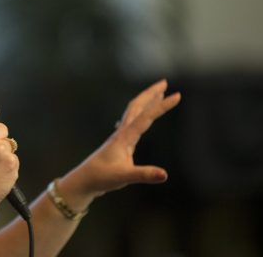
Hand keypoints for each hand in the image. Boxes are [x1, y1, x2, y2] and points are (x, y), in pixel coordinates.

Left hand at [66, 80, 180, 200]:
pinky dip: (140, 113)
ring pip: (134, 112)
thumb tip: (164, 174)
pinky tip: (142, 116)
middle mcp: (122, 132)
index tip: (177, 95)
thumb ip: (144, 175)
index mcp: (125, 137)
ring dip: (146, 100)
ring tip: (159, 93)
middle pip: (137, 106)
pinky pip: (132, 121)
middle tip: (165, 82)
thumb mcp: (124, 177)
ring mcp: (120, 136)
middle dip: (151, 93)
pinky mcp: (120, 143)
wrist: (85, 180)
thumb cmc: (102, 177)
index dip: (162, 106)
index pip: (146, 117)